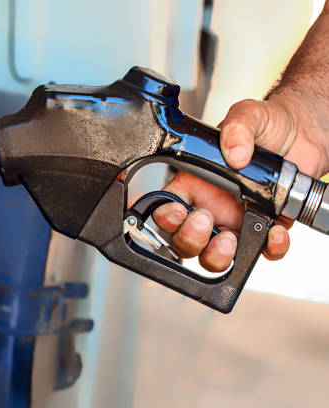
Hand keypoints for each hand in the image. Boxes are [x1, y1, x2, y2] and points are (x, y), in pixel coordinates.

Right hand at [153, 96, 328, 270]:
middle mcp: (210, 207)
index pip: (167, 209)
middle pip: (185, 241)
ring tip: (229, 240)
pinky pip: (262, 251)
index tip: (178, 211)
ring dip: (217, 255)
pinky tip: (275, 232)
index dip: (166, 217)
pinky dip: (270, 249)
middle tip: (205, 220)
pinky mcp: (264, 229)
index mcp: (194, 183)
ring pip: (214, 257)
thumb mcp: (247, 115)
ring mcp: (235, 222)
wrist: (304, 134)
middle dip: (190, 239)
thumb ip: (236, 127)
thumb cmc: (268, 125)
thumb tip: (234, 153)